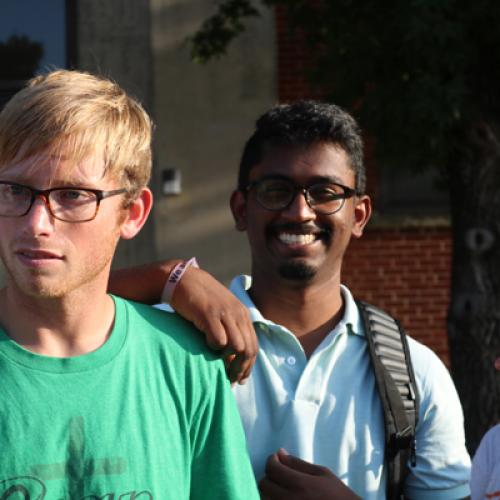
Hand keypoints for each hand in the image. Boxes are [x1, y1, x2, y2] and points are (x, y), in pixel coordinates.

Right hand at [171, 266, 256, 383]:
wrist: (183, 279)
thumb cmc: (200, 300)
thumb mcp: (220, 313)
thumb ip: (229, 330)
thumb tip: (233, 359)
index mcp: (242, 314)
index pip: (253, 345)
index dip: (249, 365)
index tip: (240, 378)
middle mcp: (237, 313)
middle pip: (249, 349)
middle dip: (241, 368)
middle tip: (230, 379)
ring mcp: (224, 313)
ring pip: (238, 346)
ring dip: (229, 361)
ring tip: (219, 368)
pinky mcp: (209, 314)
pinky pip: (219, 340)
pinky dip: (214, 348)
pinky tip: (206, 344)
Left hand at [259, 449, 359, 499]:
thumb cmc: (337, 494)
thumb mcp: (322, 473)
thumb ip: (298, 463)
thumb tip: (280, 453)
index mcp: (299, 484)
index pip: (272, 468)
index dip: (271, 460)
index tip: (276, 459)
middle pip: (263, 484)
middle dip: (269, 475)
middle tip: (279, 473)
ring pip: (264, 498)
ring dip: (269, 490)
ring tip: (281, 487)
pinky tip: (283, 496)